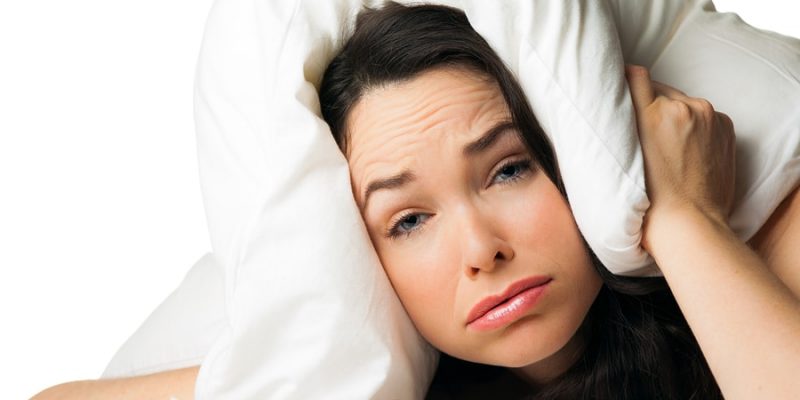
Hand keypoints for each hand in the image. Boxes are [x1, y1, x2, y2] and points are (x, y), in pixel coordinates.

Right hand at [626, 65, 735, 249]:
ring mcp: (708, 115)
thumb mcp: (622, 155)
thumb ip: (623, 119)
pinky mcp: (725, 126)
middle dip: (650, 105)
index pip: (635, 75)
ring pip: (682, 102)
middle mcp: (682, 106)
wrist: (689, 223)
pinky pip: (703, 115)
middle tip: (641, 132)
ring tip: (666, 147)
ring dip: (673, 116)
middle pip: (659, 90)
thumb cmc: (648, 198)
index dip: (625, 80)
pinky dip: (694, 126)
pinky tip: (686, 151)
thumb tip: (620, 92)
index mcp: (651, 113)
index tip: (620, 87)